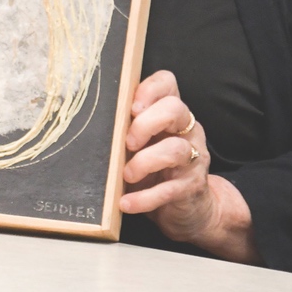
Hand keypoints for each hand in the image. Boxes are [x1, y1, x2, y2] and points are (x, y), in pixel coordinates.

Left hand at [120, 70, 259, 262]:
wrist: (189, 208)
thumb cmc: (156, 168)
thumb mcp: (142, 142)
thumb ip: (127, 127)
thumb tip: (97, 120)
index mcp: (172, 112)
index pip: (167, 83)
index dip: (149, 89)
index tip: (131, 107)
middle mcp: (188, 130)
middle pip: (174, 109)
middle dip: (146, 123)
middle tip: (127, 143)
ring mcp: (193, 158)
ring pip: (176, 149)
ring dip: (145, 162)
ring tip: (126, 175)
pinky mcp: (192, 188)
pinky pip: (169, 190)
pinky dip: (144, 198)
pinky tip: (126, 203)